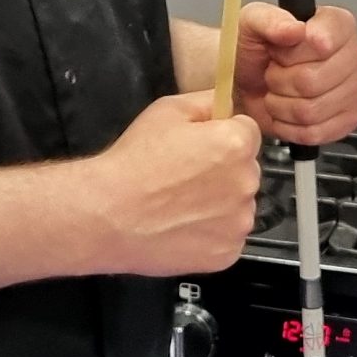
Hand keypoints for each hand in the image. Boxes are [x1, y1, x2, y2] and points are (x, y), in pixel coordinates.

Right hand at [91, 91, 264, 275]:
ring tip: (179, 205)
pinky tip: (180, 227)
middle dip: (224, 171)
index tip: (199, 147)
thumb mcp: (167, 110)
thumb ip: (207, 102)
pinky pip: (227, 237)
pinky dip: (210, 234)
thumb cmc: (134, 161)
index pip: (248, 133)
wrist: (108, 215)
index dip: (222, 136)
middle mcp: (247, 183)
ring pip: (237, 206)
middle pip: (245, 170)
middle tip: (184, 177)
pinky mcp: (226, 254)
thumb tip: (227, 106)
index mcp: (236, 144)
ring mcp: (239, 223)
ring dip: (219, 204)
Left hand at [233, 4, 356, 143]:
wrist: (245, 83)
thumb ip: (270, 19)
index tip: (280, 51)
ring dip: (283, 104)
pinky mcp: (346, 118)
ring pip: (312, 109)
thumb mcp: (251, 22)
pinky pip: (316, 132)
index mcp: (336, 24)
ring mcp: (352, 89)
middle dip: (282, 80)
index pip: (323, 42)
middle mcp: (351, 54)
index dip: (294, 52)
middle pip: (314, 80)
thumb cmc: (253, 50)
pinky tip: (286, 110)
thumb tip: (294, 28)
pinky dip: (290, 126)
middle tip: (275, 71)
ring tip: (279, 90)